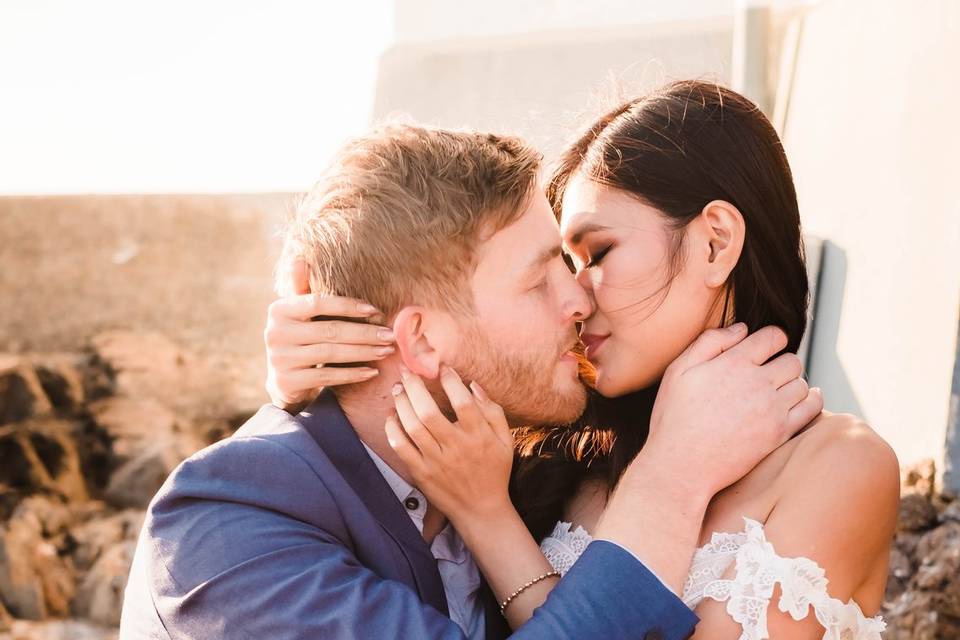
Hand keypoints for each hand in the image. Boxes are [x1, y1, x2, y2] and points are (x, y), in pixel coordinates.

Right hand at [264, 293, 395, 410]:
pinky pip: (328, 377)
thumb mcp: (298, 314)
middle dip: (364, 333)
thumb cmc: (300, 338)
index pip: (318, 302)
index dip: (348, 306)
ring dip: (364, 352)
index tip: (376, 310)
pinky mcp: (288, 381)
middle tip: (390, 335)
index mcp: (279, 310)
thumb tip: (299, 258)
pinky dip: (353, 374)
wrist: (284, 379)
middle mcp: (276, 332)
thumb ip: (302, 289)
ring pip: (331, 353)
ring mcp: (280, 358)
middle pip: (329, 330)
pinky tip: (372, 371)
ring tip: (386, 351)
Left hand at [385, 365, 513, 524]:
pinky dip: (392, 429)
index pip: (462, 402)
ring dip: (402, 404)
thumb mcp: (505, 440)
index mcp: (478, 436)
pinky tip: (391, 416)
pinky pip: (401, 448)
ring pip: (412, 427)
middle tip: (407, 371)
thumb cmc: (494, 470)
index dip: (450, 380)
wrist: (481, 510)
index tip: (441, 367)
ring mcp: (436, 462)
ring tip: (398, 389)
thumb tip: (473, 385)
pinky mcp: (421, 473)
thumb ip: (493, 410)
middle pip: (429, 412)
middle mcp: (456, 447)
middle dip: (415, 387)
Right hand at [642, 323, 822, 498]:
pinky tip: (800, 401)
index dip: (771, 339)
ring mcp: (771, 409)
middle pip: (791, 360)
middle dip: (781, 362)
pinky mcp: (779, 433)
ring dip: (792, 384)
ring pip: (802, 383)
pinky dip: (812, 401)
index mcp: (733, 362)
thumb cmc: (674, 417)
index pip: (773, 337)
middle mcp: (757, 382)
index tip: (764, 349)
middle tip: (767, 374)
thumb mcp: (678, 371)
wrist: (681, 464)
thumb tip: (742, 328)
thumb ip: (709, 342)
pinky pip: (812, 408)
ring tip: (776, 392)